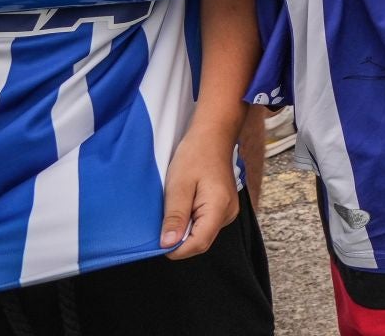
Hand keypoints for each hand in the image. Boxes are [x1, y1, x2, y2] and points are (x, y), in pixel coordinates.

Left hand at [160, 127, 241, 259]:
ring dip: (184, 230)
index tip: (156, 241)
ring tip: (172, 209)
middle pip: (200, 242)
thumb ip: (175, 216)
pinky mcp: (223, 207)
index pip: (198, 244)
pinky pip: (205, 224)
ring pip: (202, 234)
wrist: (213, 136)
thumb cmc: (195, 156)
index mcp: (219, 208)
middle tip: (162, 221)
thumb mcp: (178, 185)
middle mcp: (228, 214)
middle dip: (178, 240)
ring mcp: (228, 211)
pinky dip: (190, 222)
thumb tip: (168, 245)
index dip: (175, 249)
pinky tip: (182, 206)